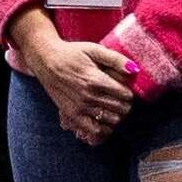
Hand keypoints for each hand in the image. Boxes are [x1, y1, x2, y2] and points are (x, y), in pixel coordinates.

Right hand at [12, 11, 134, 143]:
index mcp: (96, 80)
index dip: (129, 93)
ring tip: (111, 107)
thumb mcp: (94, 49)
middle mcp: (88, 97)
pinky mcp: (72, 116)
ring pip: (111, 121)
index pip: (126, 96)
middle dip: (125, 104)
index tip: (124, 88)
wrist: (46, 61)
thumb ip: (116, 59)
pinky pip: (94, 131)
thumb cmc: (72, 53)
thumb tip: (134, 70)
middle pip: (121, 110)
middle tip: (119, 98)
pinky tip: (102, 120)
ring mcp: (79, 108)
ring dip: (116, 115)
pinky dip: (103, 129)